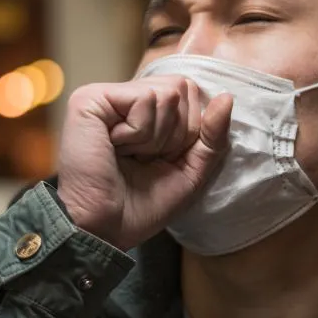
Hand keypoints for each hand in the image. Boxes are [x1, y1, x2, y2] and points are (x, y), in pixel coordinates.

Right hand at [56, 75, 232, 250]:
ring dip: (156, 137)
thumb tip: (227, 98)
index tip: (160, 159)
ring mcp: (106, 96)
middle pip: (181, 88)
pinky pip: (144, 99)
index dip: (188, 131)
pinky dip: (139, 132)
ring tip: (128, 155)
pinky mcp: (90, 99)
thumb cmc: (142, 206)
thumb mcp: (191, 171)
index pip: (190, 94)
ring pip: (167, 94)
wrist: (105, 229)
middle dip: (175, 133)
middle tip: (143, 158)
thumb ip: (212, 136)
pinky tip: (115, 147)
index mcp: (145, 112)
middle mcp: (124, 98)